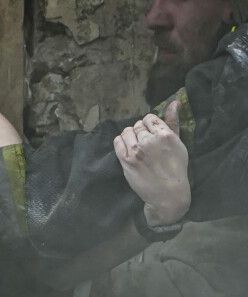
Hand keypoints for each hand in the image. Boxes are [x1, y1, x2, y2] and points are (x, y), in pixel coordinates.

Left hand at [113, 102, 189, 225]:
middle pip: (137, 125)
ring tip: (137, 147)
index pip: (149, 118)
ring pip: (126, 132)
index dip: (149, 125)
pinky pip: (117, 142)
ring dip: (130, 136)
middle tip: (145, 144)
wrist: (167, 194)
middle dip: (140, 132)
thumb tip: (174, 102)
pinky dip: (121, 143)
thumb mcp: (179, 144)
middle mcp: (150, 141)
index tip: (152, 134)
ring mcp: (136, 150)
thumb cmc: (176, 168)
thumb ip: (173, 122)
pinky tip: (128, 150)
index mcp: (165, 135)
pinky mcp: (126, 160)